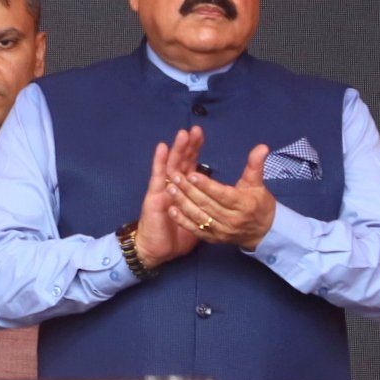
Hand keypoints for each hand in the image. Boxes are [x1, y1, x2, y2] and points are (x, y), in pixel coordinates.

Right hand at [134, 127, 204, 269]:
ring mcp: (162, 189)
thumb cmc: (177, 237)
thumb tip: (225, 202)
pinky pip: (157, 177)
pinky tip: (162, 147)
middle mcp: (172, 186)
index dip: (195, 150)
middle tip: (195, 129)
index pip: (190, 165)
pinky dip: (158, 161)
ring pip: (171, 165)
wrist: (158, 250)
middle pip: (181, 161)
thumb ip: (209, 208)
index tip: (201, 135)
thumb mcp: (200, 221)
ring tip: (183, 134)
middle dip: (188, 145)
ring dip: (176, 149)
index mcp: (183, 191)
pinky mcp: (154, 196)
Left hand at [172, 143, 276, 248]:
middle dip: (190, 190)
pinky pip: (196, 230)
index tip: (192, 174)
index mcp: (244, 204)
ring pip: (199, 217)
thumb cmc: (259, 204)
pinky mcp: (213, 239)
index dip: (207, 185)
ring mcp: (222, 231)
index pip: (222, 194)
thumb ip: (255, 165)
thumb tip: (262, 146)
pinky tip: (172, 210)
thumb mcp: (258, 184)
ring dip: (183, 203)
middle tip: (175, 176)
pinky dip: (183, 221)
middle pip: (208, 204)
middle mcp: (232, 220)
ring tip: (170, 189)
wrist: (263, 233)